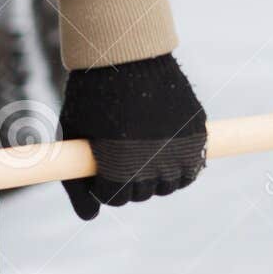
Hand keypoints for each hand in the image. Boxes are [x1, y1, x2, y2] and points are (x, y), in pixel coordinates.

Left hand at [58, 54, 207, 220]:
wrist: (128, 54)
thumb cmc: (92, 95)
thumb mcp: (75, 138)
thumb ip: (77, 183)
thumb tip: (89, 219)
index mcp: (120, 168)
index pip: (114, 198)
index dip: (103, 184)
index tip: (99, 165)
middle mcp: (153, 165)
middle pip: (142, 194)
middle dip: (128, 180)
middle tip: (120, 153)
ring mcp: (179, 152)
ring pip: (169, 185)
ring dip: (156, 176)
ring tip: (142, 151)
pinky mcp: (197, 137)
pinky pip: (192, 169)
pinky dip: (181, 166)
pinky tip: (165, 150)